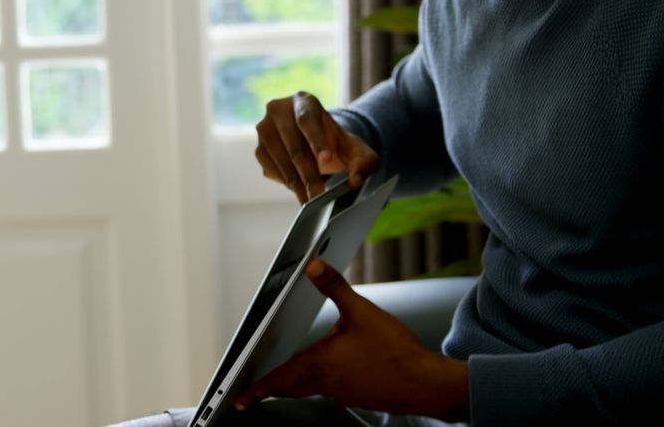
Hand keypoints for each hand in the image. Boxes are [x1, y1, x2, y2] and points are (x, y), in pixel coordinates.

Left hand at [234, 259, 469, 421]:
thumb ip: (336, 287)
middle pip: (291, 387)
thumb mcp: (363, 312)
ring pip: (310, 389)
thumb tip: (314, 266)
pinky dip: (321, 383)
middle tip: (256, 389)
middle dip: (272, 387)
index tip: (238, 398)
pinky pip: (331, 390)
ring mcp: (344, 393)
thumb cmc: (396, 353)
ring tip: (288, 377)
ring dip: (295, 384)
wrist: (425, 384)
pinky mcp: (359, 396)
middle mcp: (328, 383)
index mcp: (321, 363)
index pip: (279, 379)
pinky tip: (333, 371)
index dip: (256, 388)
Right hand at [255, 92, 379, 202]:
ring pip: (281, 160)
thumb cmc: (336, 144)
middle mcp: (279, 110)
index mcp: (304, 101)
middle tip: (319, 196)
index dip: (317, 141)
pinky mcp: (259, 149)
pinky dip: (285, 183)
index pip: (308, 120)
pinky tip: (299, 190)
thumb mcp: (356, 149)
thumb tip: (355, 181)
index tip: (327, 161)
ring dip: (297, 183)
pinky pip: (270, 169)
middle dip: (308, 175)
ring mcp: (265, 129)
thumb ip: (365, 162)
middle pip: (294, 146)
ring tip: (311, 200)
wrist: (317, 144)